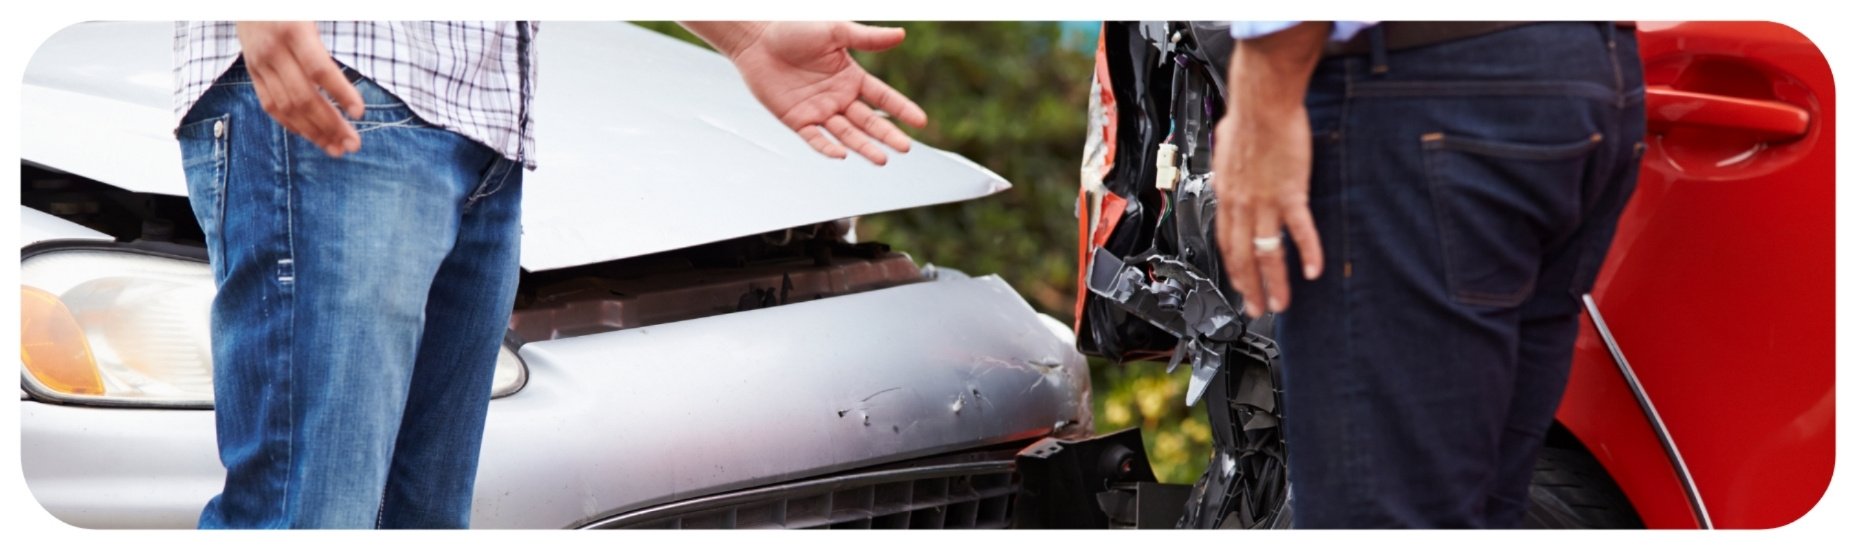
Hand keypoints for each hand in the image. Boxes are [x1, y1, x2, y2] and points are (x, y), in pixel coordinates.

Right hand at [235, 21, 364, 157]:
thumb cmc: (290, 4)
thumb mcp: (313, 10)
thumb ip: (332, 31)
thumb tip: (356, 49)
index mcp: (294, 30)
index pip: (319, 69)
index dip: (340, 92)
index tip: (360, 113)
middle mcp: (274, 50)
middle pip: (303, 96)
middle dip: (330, 124)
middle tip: (354, 144)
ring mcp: (259, 63)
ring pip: (286, 107)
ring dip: (314, 132)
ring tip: (337, 148)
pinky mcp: (252, 72)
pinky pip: (270, 105)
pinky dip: (292, 124)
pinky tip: (313, 136)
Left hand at [691, 21, 927, 164]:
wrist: (756, 37)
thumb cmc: (794, 27)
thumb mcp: (835, 31)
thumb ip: (867, 38)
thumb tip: (901, 34)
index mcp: (851, 77)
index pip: (883, 97)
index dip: (902, 109)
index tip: (921, 121)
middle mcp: (838, 97)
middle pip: (869, 121)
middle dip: (887, 135)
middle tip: (904, 148)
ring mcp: (818, 110)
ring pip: (846, 134)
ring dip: (863, 147)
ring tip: (882, 159)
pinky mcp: (797, 120)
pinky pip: (815, 138)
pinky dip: (827, 148)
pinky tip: (841, 155)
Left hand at [1212, 23, 1328, 316]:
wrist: (1263, 102)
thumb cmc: (1247, 117)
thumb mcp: (1226, 150)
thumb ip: (1228, 169)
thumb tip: (1227, 173)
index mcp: (1226, 194)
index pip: (1225, 242)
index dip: (1232, 268)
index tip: (1239, 284)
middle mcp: (1242, 204)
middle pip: (1243, 256)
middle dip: (1249, 288)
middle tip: (1256, 309)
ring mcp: (1265, 201)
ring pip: (1267, 252)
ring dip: (1275, 282)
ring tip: (1281, 303)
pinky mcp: (1290, 193)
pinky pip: (1299, 230)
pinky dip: (1308, 252)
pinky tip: (1313, 270)